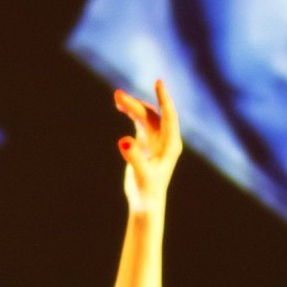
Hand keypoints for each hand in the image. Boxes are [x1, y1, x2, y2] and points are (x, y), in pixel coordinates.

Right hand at [116, 79, 181, 215]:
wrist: (146, 203)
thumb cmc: (147, 192)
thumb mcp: (141, 174)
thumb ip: (134, 157)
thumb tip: (123, 140)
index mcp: (171, 145)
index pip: (169, 117)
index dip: (164, 99)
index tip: (158, 82)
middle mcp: (166, 140)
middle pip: (152, 115)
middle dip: (136, 104)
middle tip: (116, 96)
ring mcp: (156, 141)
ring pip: (145, 117)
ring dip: (132, 107)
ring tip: (116, 98)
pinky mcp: (146, 143)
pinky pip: (140, 122)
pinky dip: (131, 113)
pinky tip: (120, 107)